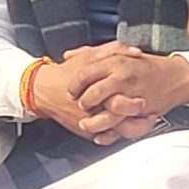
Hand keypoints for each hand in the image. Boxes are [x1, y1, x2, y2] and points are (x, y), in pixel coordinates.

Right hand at [26, 42, 156, 143]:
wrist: (43, 90)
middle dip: (136, 117)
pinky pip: (108, 137)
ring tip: (141, 121)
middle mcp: (95, 110)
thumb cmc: (67, 73)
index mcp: (98, 90)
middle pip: (122, 120)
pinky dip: (119, 134)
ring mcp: (92, 123)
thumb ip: (114, 50)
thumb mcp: (89, 56)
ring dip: (132, 128)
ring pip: (118, 133)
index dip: (136, 103)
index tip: (144, 98)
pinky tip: (126, 127)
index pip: (123, 102)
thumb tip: (135, 52)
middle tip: (145, 111)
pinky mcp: (88, 131)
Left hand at [69, 50, 188, 138]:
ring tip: (85, 123)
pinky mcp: (144, 112)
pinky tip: (101, 135)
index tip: (70, 92)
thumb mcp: (118, 53)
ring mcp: (134, 96)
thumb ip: (91, 52)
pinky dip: (111, 134)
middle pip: (94, 93)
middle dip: (83, 103)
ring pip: (109, 112)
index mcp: (116, 62)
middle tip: (79, 106)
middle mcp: (124, 78)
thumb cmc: (145, 65)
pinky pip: (125, 127)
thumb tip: (68, 55)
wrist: (176, 76)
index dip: (74, 85)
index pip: (86, 74)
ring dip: (94, 121)